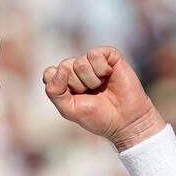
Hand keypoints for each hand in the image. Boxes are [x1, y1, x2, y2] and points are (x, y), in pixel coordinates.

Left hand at [42, 46, 165, 150]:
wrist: (125, 120)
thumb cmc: (97, 116)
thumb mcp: (68, 109)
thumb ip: (54, 91)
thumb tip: (60, 68)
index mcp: (65, 80)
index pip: (50, 73)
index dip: (61, 87)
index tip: (74, 98)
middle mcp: (77, 68)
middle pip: (64, 67)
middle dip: (78, 85)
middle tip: (91, 94)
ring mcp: (93, 61)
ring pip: (80, 62)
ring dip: (91, 80)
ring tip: (101, 87)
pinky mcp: (109, 55)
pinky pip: (94, 54)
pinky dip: (101, 70)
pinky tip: (109, 76)